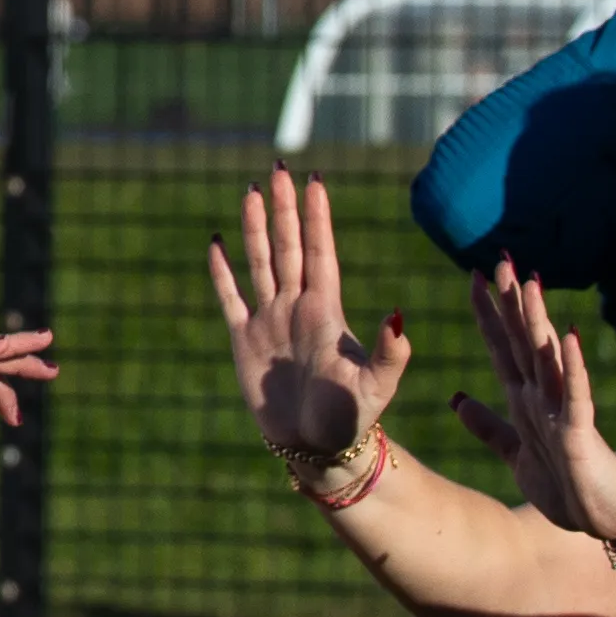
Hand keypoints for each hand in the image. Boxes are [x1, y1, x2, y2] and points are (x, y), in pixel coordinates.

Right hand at [205, 168, 412, 459]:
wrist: (318, 447)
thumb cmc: (351, 418)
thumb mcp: (377, 386)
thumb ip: (390, 353)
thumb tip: (399, 316)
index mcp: (327, 312)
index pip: (321, 252)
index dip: (317, 217)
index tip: (314, 180)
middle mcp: (297, 308)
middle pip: (288, 246)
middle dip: (284, 207)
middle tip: (278, 168)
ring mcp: (269, 321)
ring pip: (260, 262)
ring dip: (255, 228)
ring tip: (251, 192)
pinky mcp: (245, 341)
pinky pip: (231, 298)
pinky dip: (222, 272)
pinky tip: (216, 244)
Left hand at [458, 260, 615, 542]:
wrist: (606, 517)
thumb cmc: (566, 484)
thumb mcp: (515, 452)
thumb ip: (488, 425)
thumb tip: (456, 399)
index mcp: (525, 400)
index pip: (502, 346)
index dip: (488, 313)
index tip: (474, 276)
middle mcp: (542, 397)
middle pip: (523, 341)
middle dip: (511, 302)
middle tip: (501, 259)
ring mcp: (562, 411)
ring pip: (547, 358)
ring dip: (538, 321)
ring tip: (530, 283)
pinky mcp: (580, 433)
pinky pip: (574, 396)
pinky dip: (570, 367)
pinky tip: (567, 337)